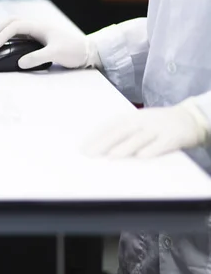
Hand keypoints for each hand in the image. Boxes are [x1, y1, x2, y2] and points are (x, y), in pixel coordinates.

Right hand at [0, 18, 101, 69]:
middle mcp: (36, 27)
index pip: (15, 26)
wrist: (87, 51)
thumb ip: (37, 58)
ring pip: (14, 27)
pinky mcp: (38, 39)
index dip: (2, 35)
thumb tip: (20, 63)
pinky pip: (19, 35)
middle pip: (11, 21)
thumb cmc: (74, 50)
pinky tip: (6, 47)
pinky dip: (9, 38)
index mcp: (39, 27)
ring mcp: (37, 32)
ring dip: (2, 32)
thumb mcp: (56, 54)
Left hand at [82, 100, 209, 157]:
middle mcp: (143, 120)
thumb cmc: (159, 124)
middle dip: (104, 142)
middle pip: (121, 131)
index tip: (82, 146)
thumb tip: (99, 145)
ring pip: (139, 137)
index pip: (111, 125)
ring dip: (125, 147)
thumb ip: (122, 131)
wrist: (190, 118)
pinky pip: (161, 144)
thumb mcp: (139, 122)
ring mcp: (158, 128)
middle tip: (89, 153)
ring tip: (110, 156)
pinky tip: (141, 157)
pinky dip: (152, 150)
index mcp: (133, 116)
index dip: (96, 135)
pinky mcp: (173, 137)